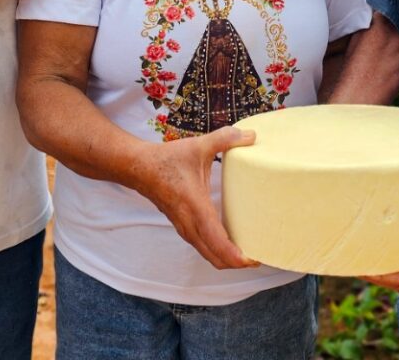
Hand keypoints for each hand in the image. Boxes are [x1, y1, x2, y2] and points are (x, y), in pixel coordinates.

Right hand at [130, 126, 258, 269]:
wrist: (138, 168)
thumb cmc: (166, 160)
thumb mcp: (198, 146)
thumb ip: (225, 139)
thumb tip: (251, 135)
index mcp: (196, 208)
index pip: (218, 243)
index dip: (237, 257)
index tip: (255, 260)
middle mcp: (190, 224)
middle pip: (216, 258)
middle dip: (238, 263)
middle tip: (260, 256)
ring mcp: (185, 228)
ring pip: (208, 255)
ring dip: (228, 259)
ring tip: (249, 252)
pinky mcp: (183, 227)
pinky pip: (203, 247)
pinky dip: (218, 251)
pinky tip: (231, 242)